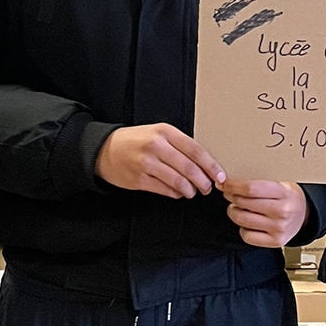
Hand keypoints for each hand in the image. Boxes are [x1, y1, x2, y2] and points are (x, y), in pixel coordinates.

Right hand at [95, 123, 224, 198]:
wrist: (105, 150)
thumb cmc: (136, 141)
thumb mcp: (158, 133)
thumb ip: (179, 144)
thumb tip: (204, 164)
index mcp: (165, 131)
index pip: (195, 150)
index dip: (211, 165)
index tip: (220, 175)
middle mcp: (156, 146)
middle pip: (189, 168)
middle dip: (204, 181)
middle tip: (208, 187)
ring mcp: (147, 163)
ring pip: (179, 181)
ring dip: (191, 190)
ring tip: (193, 191)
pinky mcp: (139, 179)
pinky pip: (165, 190)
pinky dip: (176, 193)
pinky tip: (179, 192)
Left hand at [220, 179, 308, 247]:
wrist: (305, 214)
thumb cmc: (289, 196)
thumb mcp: (281, 183)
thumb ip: (261, 180)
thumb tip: (234, 178)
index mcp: (284, 193)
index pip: (251, 189)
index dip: (233, 185)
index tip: (225, 183)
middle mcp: (282, 212)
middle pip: (244, 203)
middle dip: (231, 196)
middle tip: (229, 193)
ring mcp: (278, 228)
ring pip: (242, 220)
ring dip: (233, 211)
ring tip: (236, 206)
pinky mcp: (275, 242)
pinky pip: (247, 236)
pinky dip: (242, 228)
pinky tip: (247, 221)